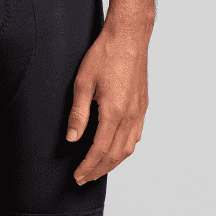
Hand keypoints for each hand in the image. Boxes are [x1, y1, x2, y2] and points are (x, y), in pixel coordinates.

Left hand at [67, 14, 151, 184]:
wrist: (129, 36)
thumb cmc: (105, 55)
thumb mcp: (83, 84)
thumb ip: (78, 114)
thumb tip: (72, 139)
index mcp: (114, 112)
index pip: (100, 150)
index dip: (88, 167)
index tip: (77, 177)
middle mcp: (130, 116)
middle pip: (115, 155)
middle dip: (99, 170)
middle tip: (84, 178)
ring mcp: (139, 111)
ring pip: (129, 148)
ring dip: (113, 163)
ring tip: (98, 168)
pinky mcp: (143, 105)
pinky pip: (136, 136)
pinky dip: (125, 149)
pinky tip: (115, 148)